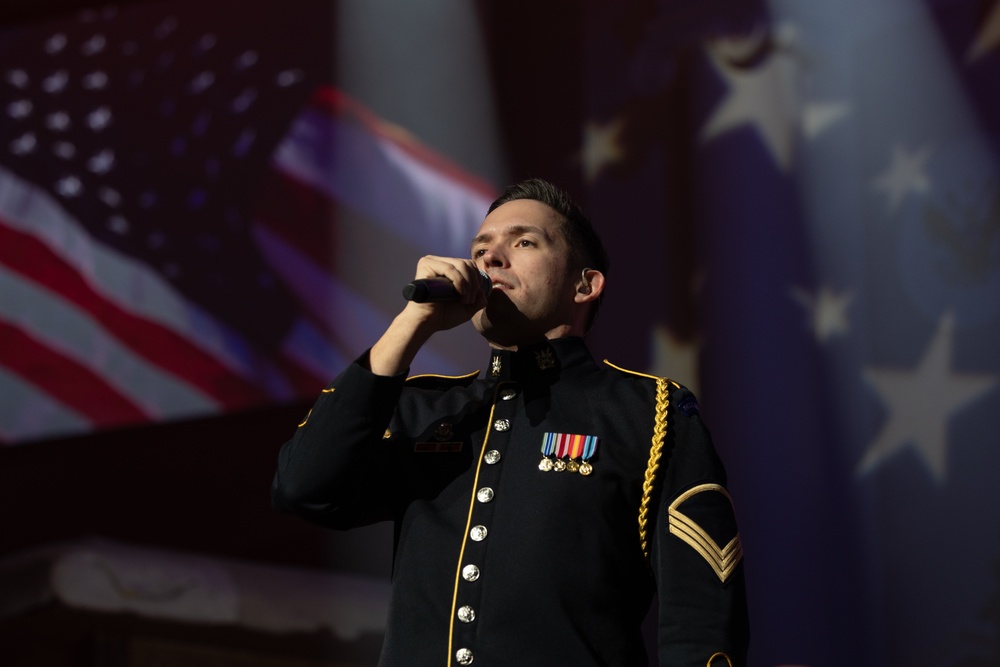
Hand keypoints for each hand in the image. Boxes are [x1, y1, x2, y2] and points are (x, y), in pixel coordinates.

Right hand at [369, 256, 488, 375]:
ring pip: (461, 265)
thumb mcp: (468, 307)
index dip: (477, 280)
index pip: (469, 264)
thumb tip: (483, 290)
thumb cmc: (444, 316)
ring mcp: (431, 261)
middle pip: (467, 263)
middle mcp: (439, 262)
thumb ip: (479, 297)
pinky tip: (460, 296)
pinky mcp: (426, 264)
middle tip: (469, 301)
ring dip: (468, 285)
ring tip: (465, 300)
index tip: (473, 298)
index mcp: (447, 268)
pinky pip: (450, 269)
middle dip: (474, 283)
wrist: (427, 323)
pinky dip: (460, 282)